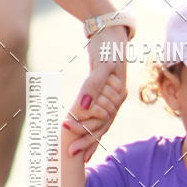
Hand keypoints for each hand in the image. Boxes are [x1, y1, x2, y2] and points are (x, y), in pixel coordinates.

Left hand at [73, 25, 127, 158]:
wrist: (112, 32)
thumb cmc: (107, 47)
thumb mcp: (102, 64)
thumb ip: (92, 86)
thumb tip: (82, 107)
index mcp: (117, 97)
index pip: (101, 122)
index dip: (86, 133)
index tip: (68, 141)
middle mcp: (116, 102)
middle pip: (101, 127)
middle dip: (85, 141)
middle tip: (69, 154)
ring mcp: (112, 100)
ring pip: (101, 125)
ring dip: (88, 140)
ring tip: (75, 154)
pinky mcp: (106, 97)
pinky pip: (98, 118)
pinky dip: (91, 129)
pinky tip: (83, 138)